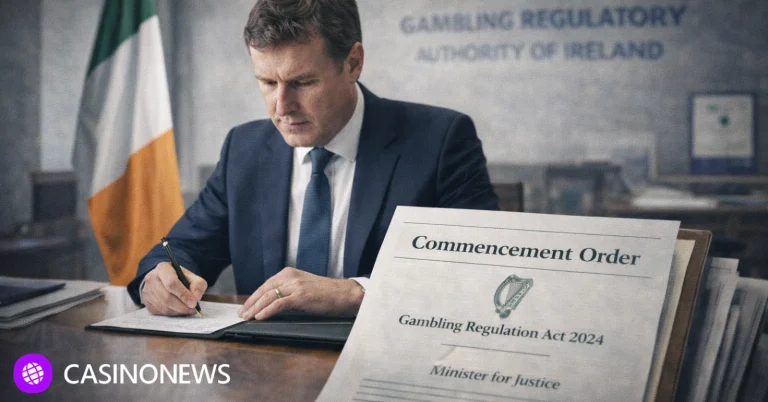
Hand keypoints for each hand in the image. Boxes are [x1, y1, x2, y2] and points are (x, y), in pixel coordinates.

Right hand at [141, 262, 206, 315]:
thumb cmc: (180, 278)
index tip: (194, 303)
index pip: (171, 283)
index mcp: (163, 268)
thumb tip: (195, 298)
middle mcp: (151, 279)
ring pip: (164, 307)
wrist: (166, 280)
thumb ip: (198, 285)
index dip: (183, 294)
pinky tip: (179, 309)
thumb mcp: (192, 277)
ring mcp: (147, 291)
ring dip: (178, 311)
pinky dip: (173, 313)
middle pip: (167, 297)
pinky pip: (161, 312)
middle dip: (182, 306)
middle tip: (193, 309)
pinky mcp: (146, 302)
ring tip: (188, 309)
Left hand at [238, 267, 364, 319]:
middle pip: (264, 290)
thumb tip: (272, 304)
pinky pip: (279, 303)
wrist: (345, 294)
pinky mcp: (301, 296)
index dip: (254, 297)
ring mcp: (295, 285)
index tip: (246, 307)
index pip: (266, 285)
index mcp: (289, 273)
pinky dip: (268, 310)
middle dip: (251, 303)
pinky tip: (260, 317)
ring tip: (247, 317)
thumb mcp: (303, 288)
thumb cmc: (326, 294)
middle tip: (242, 314)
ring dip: (256, 308)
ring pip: (269, 296)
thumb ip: (288, 291)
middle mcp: (290, 276)